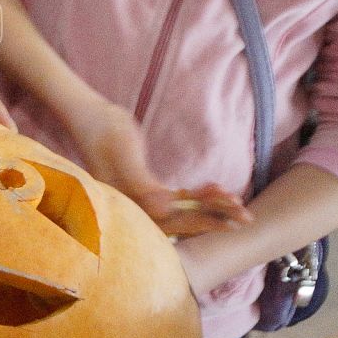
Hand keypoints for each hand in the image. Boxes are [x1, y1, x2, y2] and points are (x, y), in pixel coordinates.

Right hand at [63, 96, 249, 235]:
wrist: (91, 115)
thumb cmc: (103, 131)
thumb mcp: (122, 153)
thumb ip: (141, 183)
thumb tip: (164, 208)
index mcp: (128, 204)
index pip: (170, 219)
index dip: (201, 220)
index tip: (228, 219)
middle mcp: (134, 207)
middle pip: (179, 221)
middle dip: (214, 218)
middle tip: (246, 218)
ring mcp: (140, 198)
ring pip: (181, 211)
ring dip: (210, 207)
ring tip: (238, 204)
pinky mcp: (146, 187)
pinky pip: (176, 199)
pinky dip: (197, 195)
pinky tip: (216, 188)